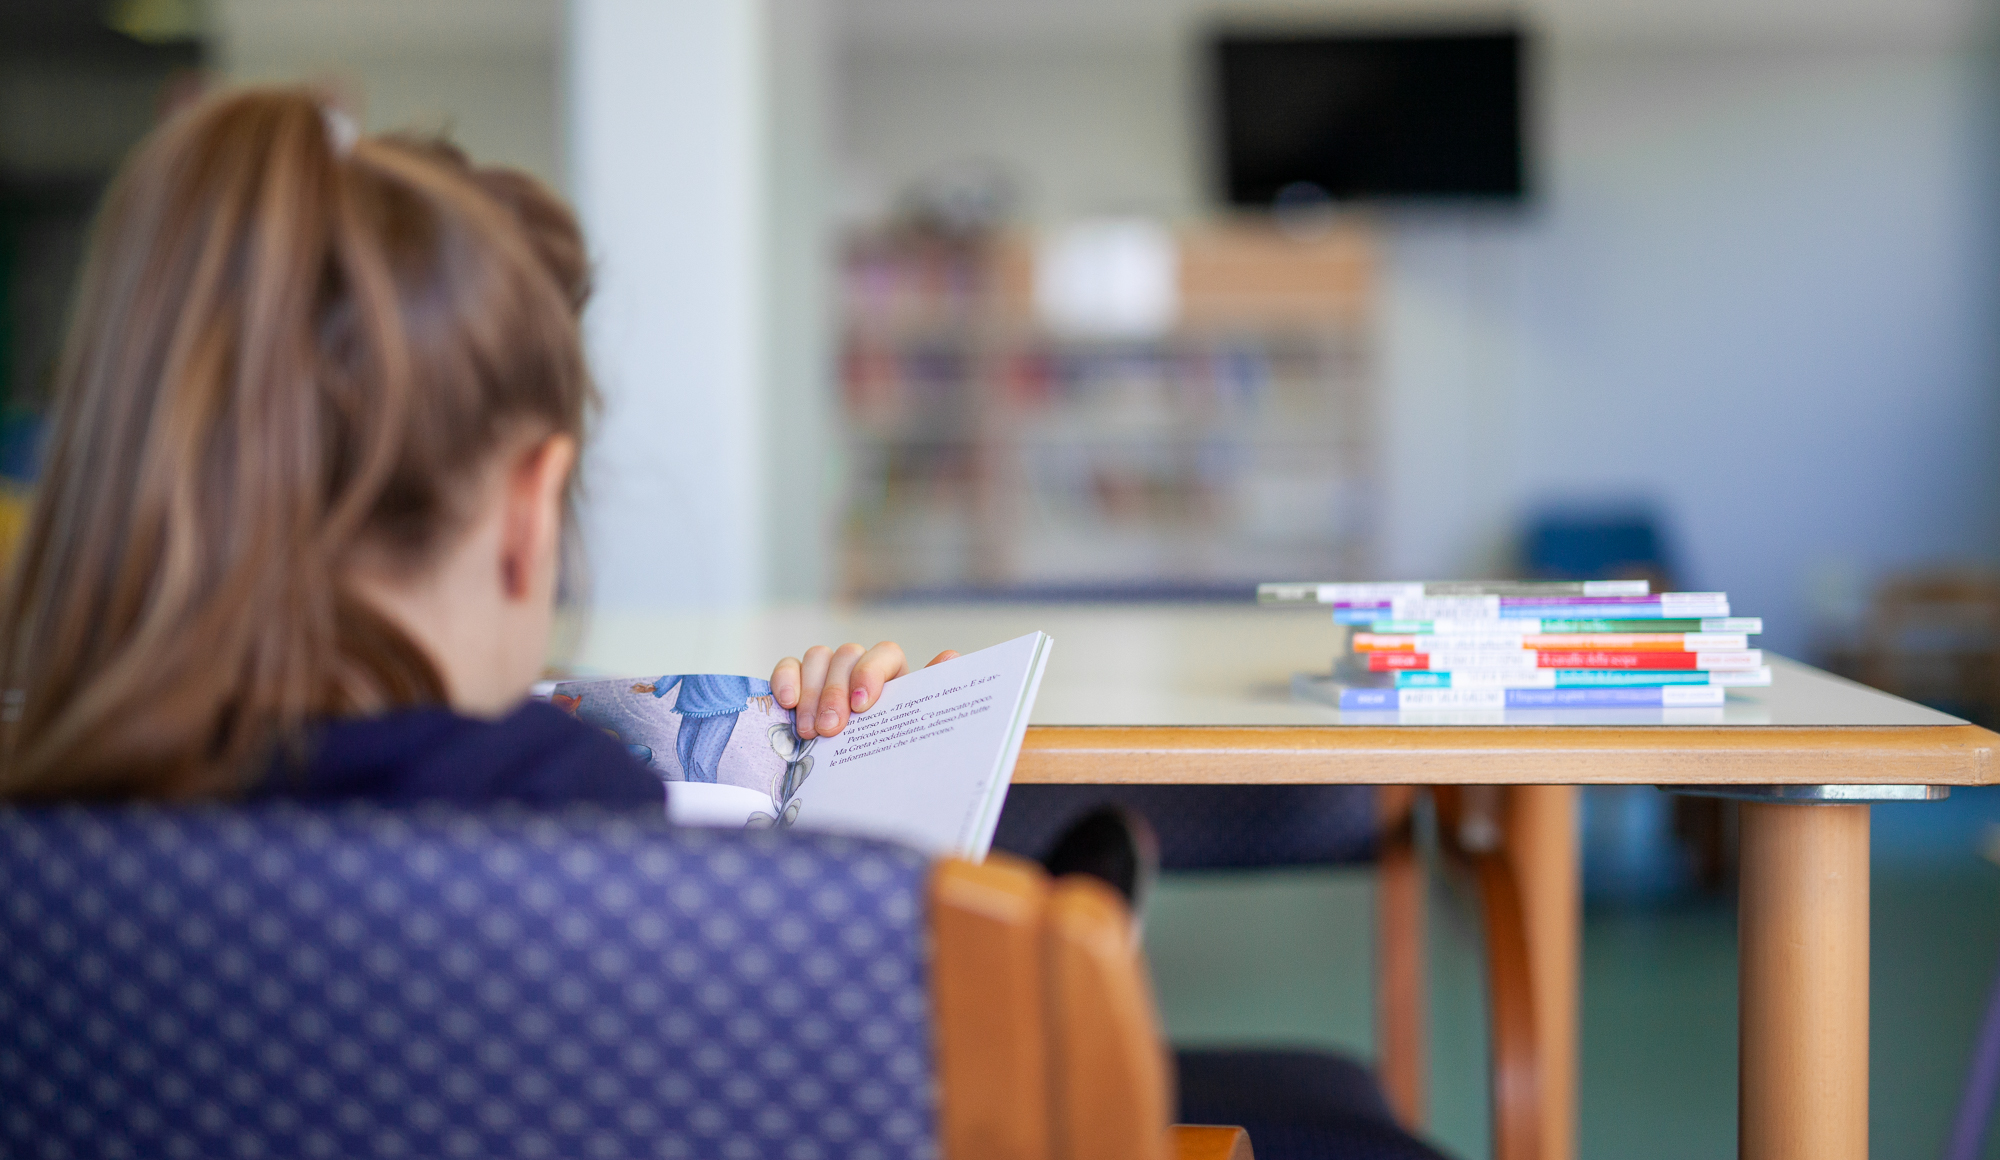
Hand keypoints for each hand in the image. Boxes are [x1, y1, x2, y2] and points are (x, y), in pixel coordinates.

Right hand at [771, 642, 958, 739]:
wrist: (860, 778)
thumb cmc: (890, 750)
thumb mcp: (909, 728)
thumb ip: (928, 696)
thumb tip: (952, 657)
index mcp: (893, 674)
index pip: (884, 653)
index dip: (871, 673)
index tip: (863, 706)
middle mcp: (859, 666)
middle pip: (846, 656)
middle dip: (836, 693)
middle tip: (831, 731)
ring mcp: (827, 671)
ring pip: (818, 657)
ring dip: (813, 693)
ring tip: (810, 733)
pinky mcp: (796, 680)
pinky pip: (787, 665)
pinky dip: (785, 679)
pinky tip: (786, 704)